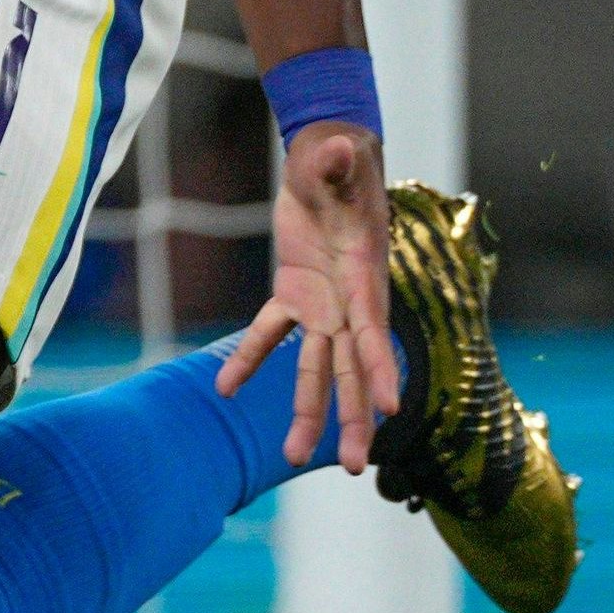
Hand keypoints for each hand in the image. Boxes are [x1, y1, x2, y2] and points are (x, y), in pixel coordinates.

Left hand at [213, 122, 402, 472]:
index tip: (389, 410)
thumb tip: (343, 146)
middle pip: (352, 370)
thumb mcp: (339, 158)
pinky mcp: (295, 293)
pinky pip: (271, 334)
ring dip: (307, 411)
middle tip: (350, 465)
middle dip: (352, 418)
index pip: (374, 331)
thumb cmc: (340, 157)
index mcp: (363, 277)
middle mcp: (348, 301)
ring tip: (289, 457)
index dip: (379, 369)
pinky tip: (225, 389)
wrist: (331, 156)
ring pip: (317, 368)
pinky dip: (248, 359)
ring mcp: (322, 303)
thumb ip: (340, 161)